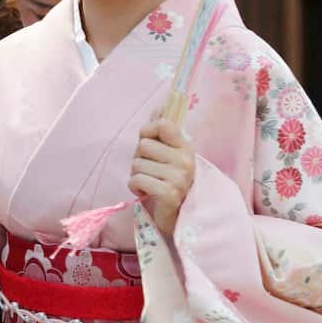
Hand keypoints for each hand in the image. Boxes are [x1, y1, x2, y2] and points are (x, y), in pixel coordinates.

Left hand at [128, 117, 195, 235]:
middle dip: (139, 158)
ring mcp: (179, 177)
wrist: (177, 216)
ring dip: (136, 174)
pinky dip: (135, 186)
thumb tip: (159, 107)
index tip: (149, 142)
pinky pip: (136, 180)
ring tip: (149, 182)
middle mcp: (186, 160)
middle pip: (143, 145)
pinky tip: (146, 192)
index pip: (163, 124)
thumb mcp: (168, 154)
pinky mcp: (169, 194)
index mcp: (186, 147)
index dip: (148, 131)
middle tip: (150, 170)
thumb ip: (162, 131)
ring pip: (137, 164)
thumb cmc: (168, 181)